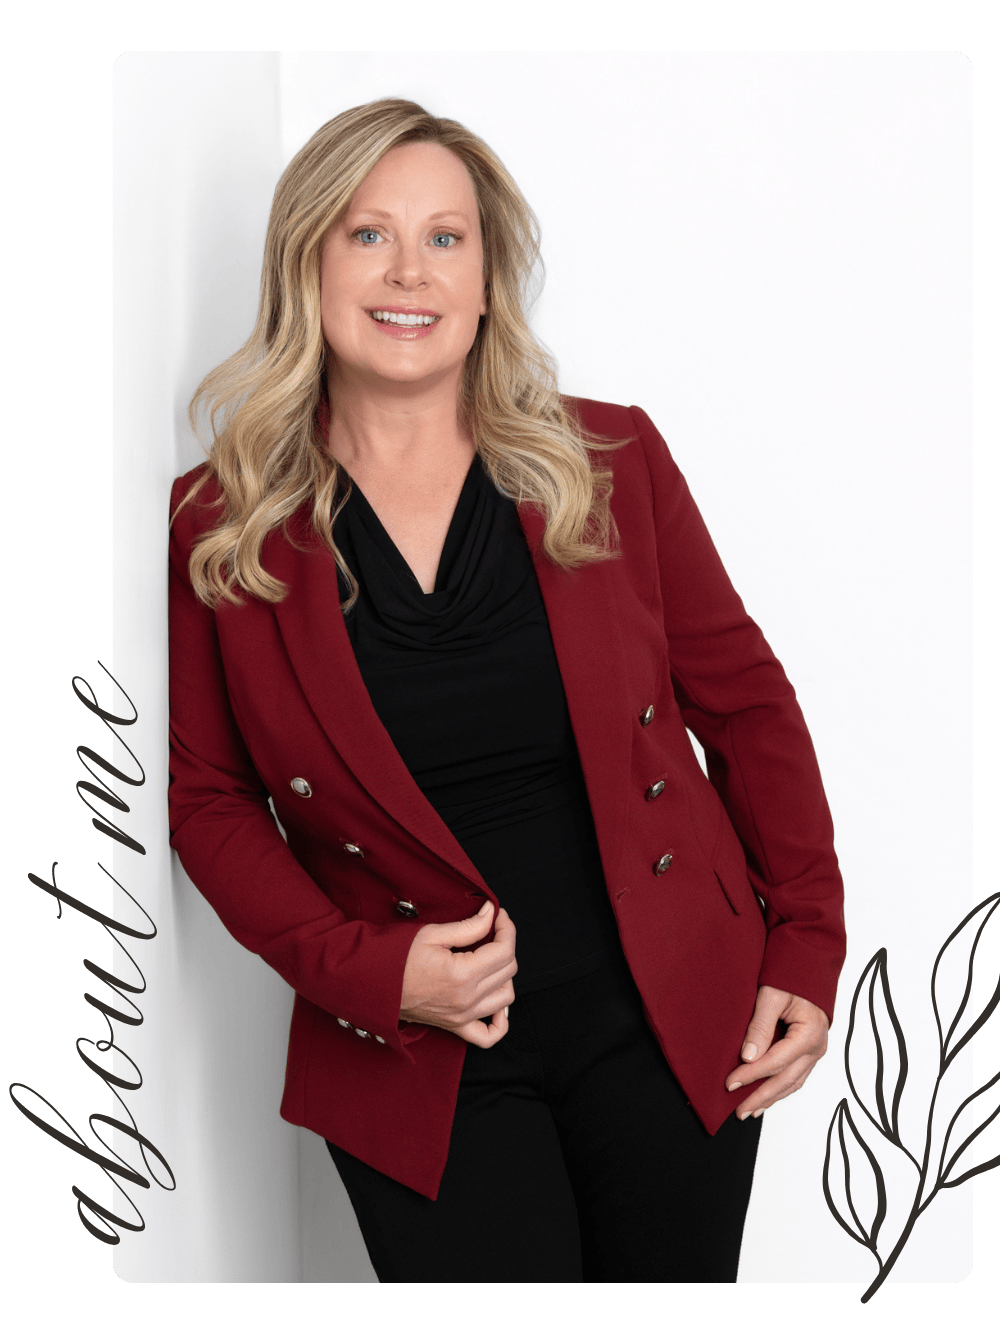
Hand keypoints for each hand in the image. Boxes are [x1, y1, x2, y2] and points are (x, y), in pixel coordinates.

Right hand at [399, 901, 516, 1048]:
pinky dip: (500, 1022)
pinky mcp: (454, 1026)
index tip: (498, 916)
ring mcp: (462, 1016)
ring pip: (505, 997)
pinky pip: (488, 1036)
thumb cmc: (396, 956)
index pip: (504, 951)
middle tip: (492, 929)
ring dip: (505, 975)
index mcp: (462, 974)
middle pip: (508, 970)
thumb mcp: (433, 934)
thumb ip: (469, 926)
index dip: (506, 928)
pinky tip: (497, 1004)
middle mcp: (466, 999)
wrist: (371, 982)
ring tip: (491, 958)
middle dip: (506, 944)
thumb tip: (491, 913)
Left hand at [725, 985, 828, 1119]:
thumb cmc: (790, 976)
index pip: (776, 1061)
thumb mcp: (771, 995)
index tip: (730, 1083)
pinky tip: (766, 1097)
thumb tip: (748, 1057)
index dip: (751, 1075)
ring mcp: (815, 1052)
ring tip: (749, 1111)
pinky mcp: (810, 1052)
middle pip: (786, 1079)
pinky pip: (795, 1076)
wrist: (808, 968)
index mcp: (809, 1033)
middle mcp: (816, 1047)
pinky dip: (780, 1088)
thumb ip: (760, 1026)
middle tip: (738, 1110)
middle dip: (760, 1096)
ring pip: (792, 1082)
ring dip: (770, 1098)